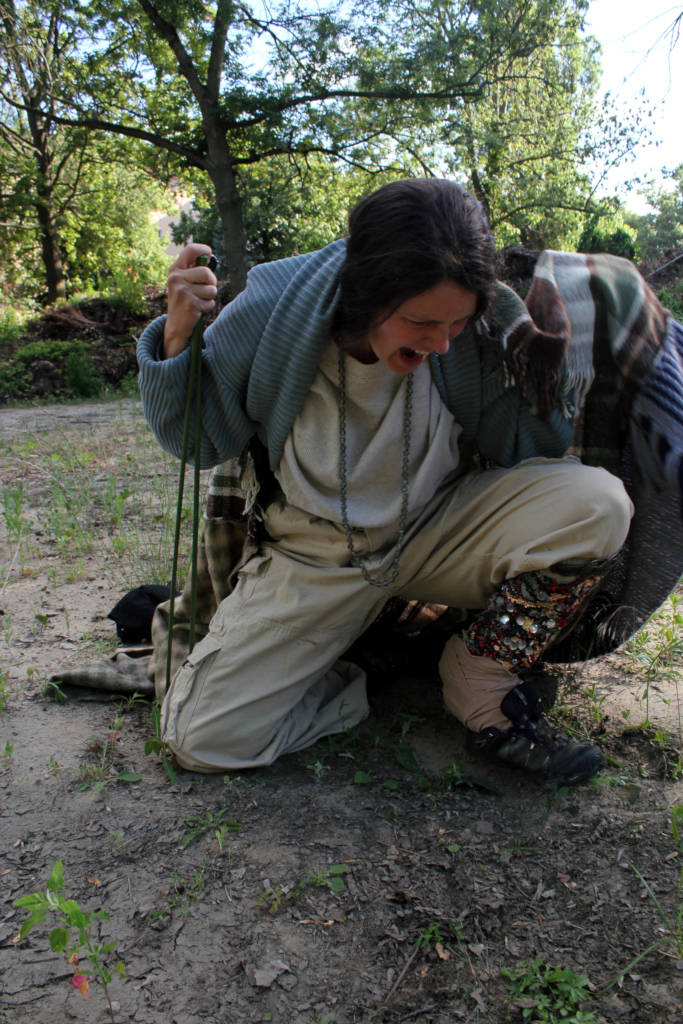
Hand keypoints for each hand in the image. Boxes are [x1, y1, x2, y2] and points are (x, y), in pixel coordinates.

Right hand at [163, 243, 217, 358]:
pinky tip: (198, 310)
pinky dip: (208, 307)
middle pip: (207, 273)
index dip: (203, 249)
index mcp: (175, 269)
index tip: (209, 254)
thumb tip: (209, 257)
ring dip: (210, 297)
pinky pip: (210, 302)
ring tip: (199, 301)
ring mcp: (182, 291)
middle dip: (212, 282)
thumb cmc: (184, 301)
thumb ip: (193, 270)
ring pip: (211, 289)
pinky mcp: (190, 303)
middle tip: (205, 289)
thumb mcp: (184, 282)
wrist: (175, 325)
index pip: (190, 249)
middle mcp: (176, 278)